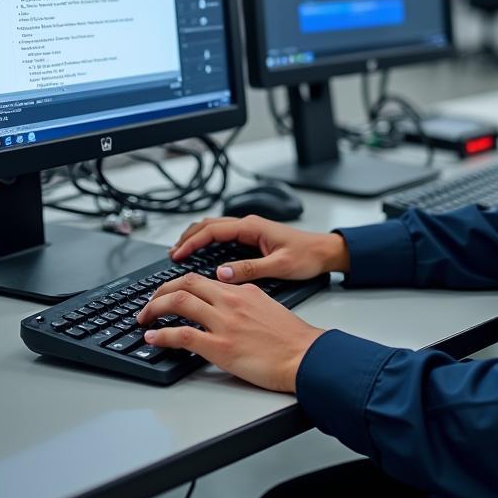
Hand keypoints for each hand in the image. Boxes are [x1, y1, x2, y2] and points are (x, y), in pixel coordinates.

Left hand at [135, 272, 325, 392]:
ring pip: (179, 302)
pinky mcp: (221, 347)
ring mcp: (224, 323)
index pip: (200, 279)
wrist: (305, 355)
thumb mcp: (267, 306)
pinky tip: (152, 338)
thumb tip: (225, 303)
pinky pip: (183, 335)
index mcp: (241, 290)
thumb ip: (244, 300)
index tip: (167, 293)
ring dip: (154, 309)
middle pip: (185, 284)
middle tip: (149, 304)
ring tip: (143, 319)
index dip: (177, 284)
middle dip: (160, 292)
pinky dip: (163, 335)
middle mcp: (230, 301)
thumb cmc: (291, 337)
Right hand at [170, 215, 349, 283]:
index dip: (192, 242)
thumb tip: (222, 273)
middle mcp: (250, 225)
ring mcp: (251, 229)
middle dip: (188, 238)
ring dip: (196, 237)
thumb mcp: (279, 266)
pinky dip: (208, 241)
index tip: (177, 255)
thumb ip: (250, 269)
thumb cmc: (307, 256)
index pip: (213, 230)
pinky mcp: (253, 237)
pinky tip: (202, 253)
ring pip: (215, 227)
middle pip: (209, 225)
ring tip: (180, 252)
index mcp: (253, 227)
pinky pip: (224, 235)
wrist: (325, 251)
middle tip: (172, 255)